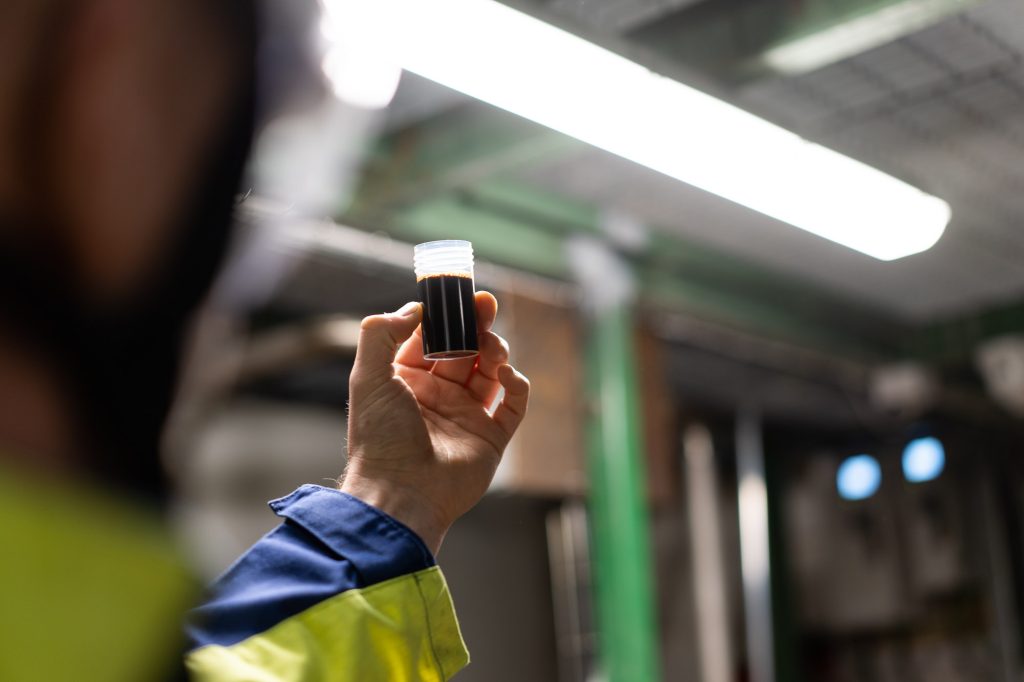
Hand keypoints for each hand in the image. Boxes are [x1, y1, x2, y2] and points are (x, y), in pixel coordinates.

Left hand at [341, 292, 529, 553]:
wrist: (400, 493)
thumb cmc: (380, 438)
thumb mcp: (367, 377)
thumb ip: (381, 333)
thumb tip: (414, 309)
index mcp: (406, 383)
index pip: (431, 339)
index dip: (444, 316)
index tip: (457, 294)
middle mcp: (437, 397)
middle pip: (465, 350)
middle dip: (476, 325)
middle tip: (486, 304)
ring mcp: (466, 417)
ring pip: (491, 371)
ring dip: (495, 351)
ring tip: (491, 346)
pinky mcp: (491, 438)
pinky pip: (513, 403)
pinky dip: (515, 383)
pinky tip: (505, 373)